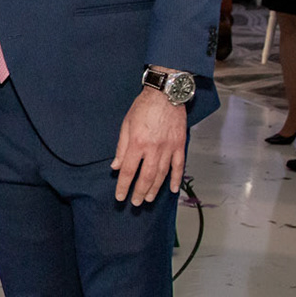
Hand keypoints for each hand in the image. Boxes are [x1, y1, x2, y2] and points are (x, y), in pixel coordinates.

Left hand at [111, 85, 186, 204]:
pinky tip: (173, 189)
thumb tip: (116, 166)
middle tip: (136, 203)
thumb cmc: (143, 107)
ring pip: (162, 174)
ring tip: (149, 198)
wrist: (165, 94)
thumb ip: (121, 147)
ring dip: (155, 189)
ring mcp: (168, 148)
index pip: (129, 171)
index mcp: (137, 143)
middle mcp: (153, 148)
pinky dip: (176, 179)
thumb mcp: (126, 124)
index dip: (124, 186)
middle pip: (146, 177)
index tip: (120, 196)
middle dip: (139, 192)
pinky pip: (179, 166)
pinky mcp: (179, 145)